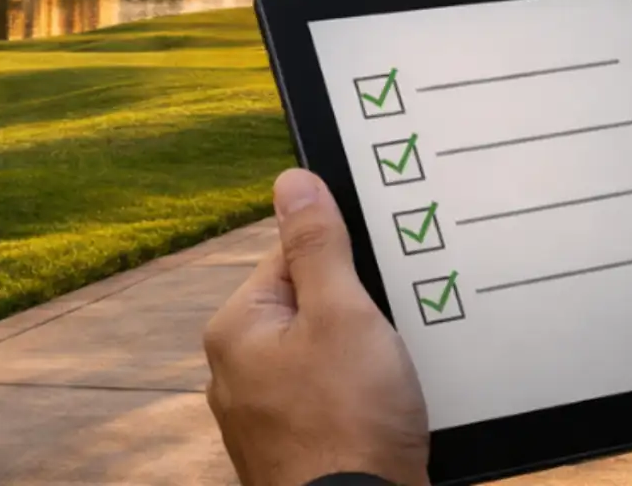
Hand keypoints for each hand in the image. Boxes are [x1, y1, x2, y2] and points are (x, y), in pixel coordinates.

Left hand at [204, 168, 429, 485]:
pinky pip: (336, 404)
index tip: (382, 280)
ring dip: (367, 363)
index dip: (345, 263)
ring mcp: (266, 418)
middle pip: (311, 311)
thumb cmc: (348, 424)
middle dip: (359, 317)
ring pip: (328, 360)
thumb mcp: (343, 315)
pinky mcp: (298, 450)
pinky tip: (390, 413)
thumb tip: (293, 182)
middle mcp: (238, 373)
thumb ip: (319, 247)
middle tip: (393, 336)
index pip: (291, 259)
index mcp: (236, 330)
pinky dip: (365, 403)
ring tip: (394, 381)